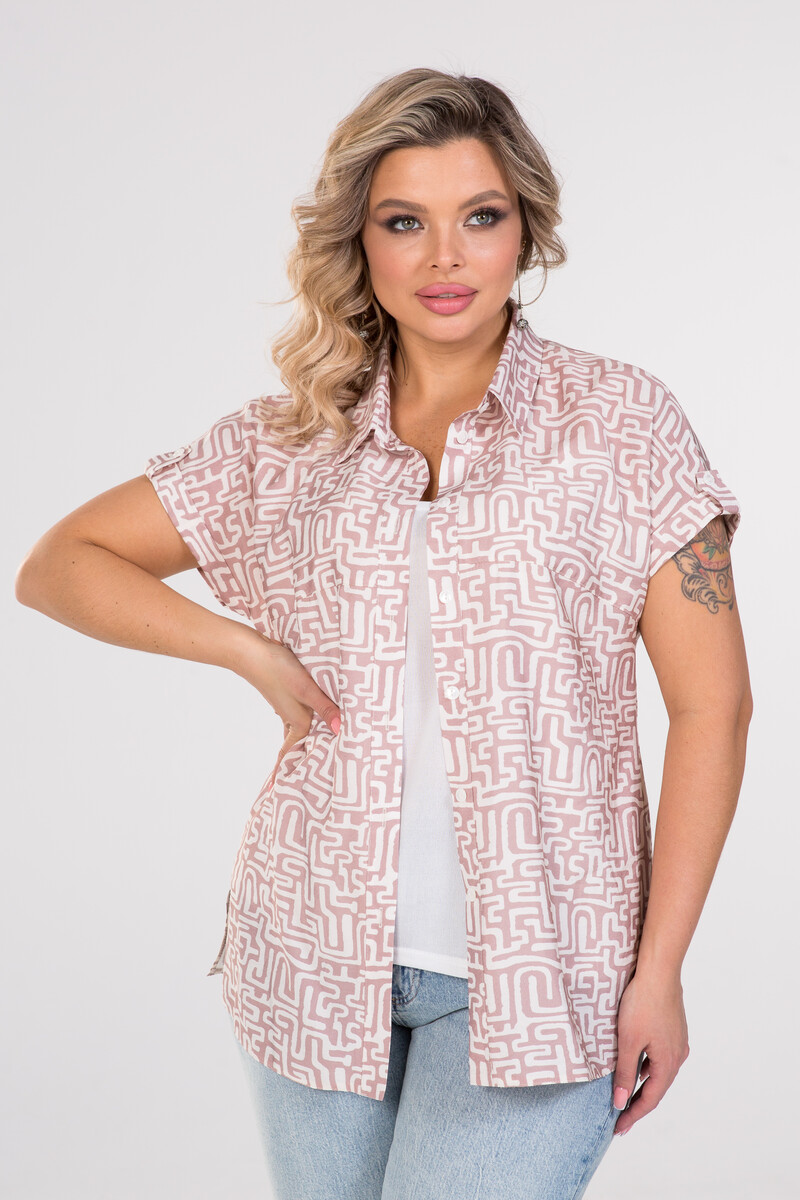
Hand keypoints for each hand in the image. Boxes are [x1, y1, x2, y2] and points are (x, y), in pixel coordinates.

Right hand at [228, 626, 341, 769]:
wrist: (251, 651)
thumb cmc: (277, 669)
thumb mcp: (306, 688)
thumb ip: (325, 707)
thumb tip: (340, 729)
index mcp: (298, 722)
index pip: (293, 754)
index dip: (287, 772)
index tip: (279, 791)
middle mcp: (293, 717)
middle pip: (299, 745)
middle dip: (301, 761)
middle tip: (308, 780)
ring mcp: (289, 706)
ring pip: (300, 729)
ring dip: (306, 740)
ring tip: (314, 753)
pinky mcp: (288, 693)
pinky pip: (301, 712)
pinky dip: (308, 718)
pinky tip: (314, 717)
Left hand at [611, 969, 689, 1136]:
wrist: (659, 972)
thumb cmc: (642, 1003)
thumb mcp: (628, 1041)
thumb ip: (625, 1073)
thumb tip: (621, 1102)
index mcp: (667, 1063)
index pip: (649, 1099)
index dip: (633, 1115)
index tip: (618, 1128)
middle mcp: (677, 1056)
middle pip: (657, 1088)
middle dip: (638, 1104)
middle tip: (621, 1119)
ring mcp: (677, 1042)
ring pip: (660, 1072)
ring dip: (644, 1086)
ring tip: (627, 1096)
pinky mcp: (673, 1029)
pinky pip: (661, 1057)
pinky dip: (648, 1068)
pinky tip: (638, 1064)